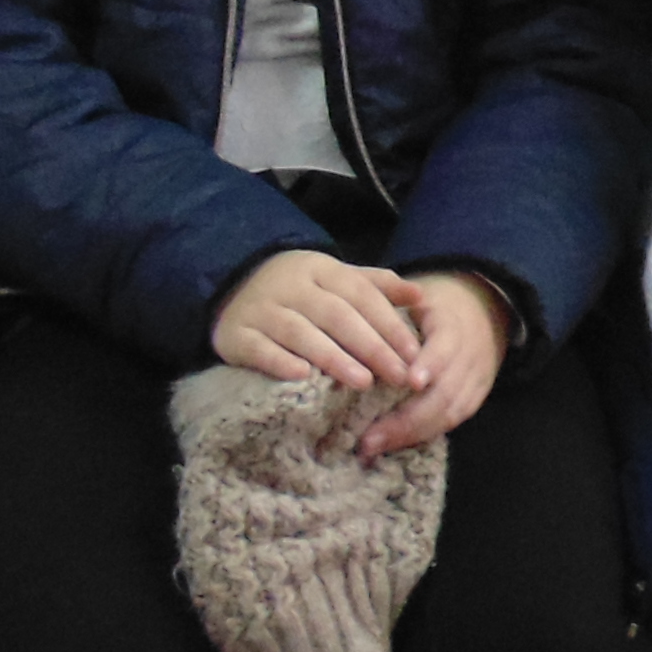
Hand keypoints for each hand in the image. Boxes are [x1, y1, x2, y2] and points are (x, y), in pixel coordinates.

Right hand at [209, 248, 441, 394]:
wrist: (232, 282)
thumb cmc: (300, 289)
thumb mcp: (336, 279)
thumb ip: (376, 286)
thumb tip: (419, 295)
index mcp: (320, 269)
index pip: (361, 294)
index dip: (388, 323)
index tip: (413, 353)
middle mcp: (291, 286)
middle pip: (337, 315)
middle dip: (372, 346)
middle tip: (398, 375)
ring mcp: (261, 310)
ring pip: (301, 333)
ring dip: (334, 358)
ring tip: (363, 382)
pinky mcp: (236, 335)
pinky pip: (260, 349)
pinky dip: (280, 362)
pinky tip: (304, 377)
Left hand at [359, 271, 512, 456]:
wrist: (484, 310)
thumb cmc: (434, 304)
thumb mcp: (415, 295)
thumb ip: (390, 309)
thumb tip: (350, 334)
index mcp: (453, 325)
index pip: (445, 347)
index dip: (430, 365)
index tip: (410, 382)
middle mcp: (471, 355)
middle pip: (445, 393)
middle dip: (407, 419)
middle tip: (368, 437)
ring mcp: (477, 380)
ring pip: (449, 414)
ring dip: (410, 434)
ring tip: (373, 447)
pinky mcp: (477, 398)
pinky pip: (452, 422)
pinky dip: (423, 435)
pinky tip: (393, 444)